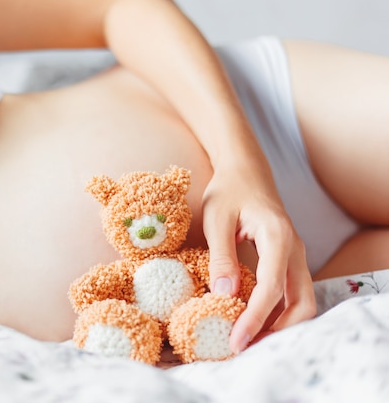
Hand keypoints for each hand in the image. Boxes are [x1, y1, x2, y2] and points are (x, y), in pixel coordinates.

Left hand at [201, 162, 316, 353]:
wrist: (245, 172)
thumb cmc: (229, 192)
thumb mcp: (217, 220)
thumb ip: (222, 256)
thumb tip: (224, 295)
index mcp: (278, 237)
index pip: (272, 289)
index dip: (254, 318)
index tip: (235, 340)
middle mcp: (295, 250)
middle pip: (302, 303)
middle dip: (277, 332)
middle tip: (245, 347)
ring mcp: (296, 256)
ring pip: (301, 301)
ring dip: (280, 326)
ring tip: (249, 341)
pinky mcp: (289, 260)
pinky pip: (291, 293)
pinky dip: (278, 313)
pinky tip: (254, 321)